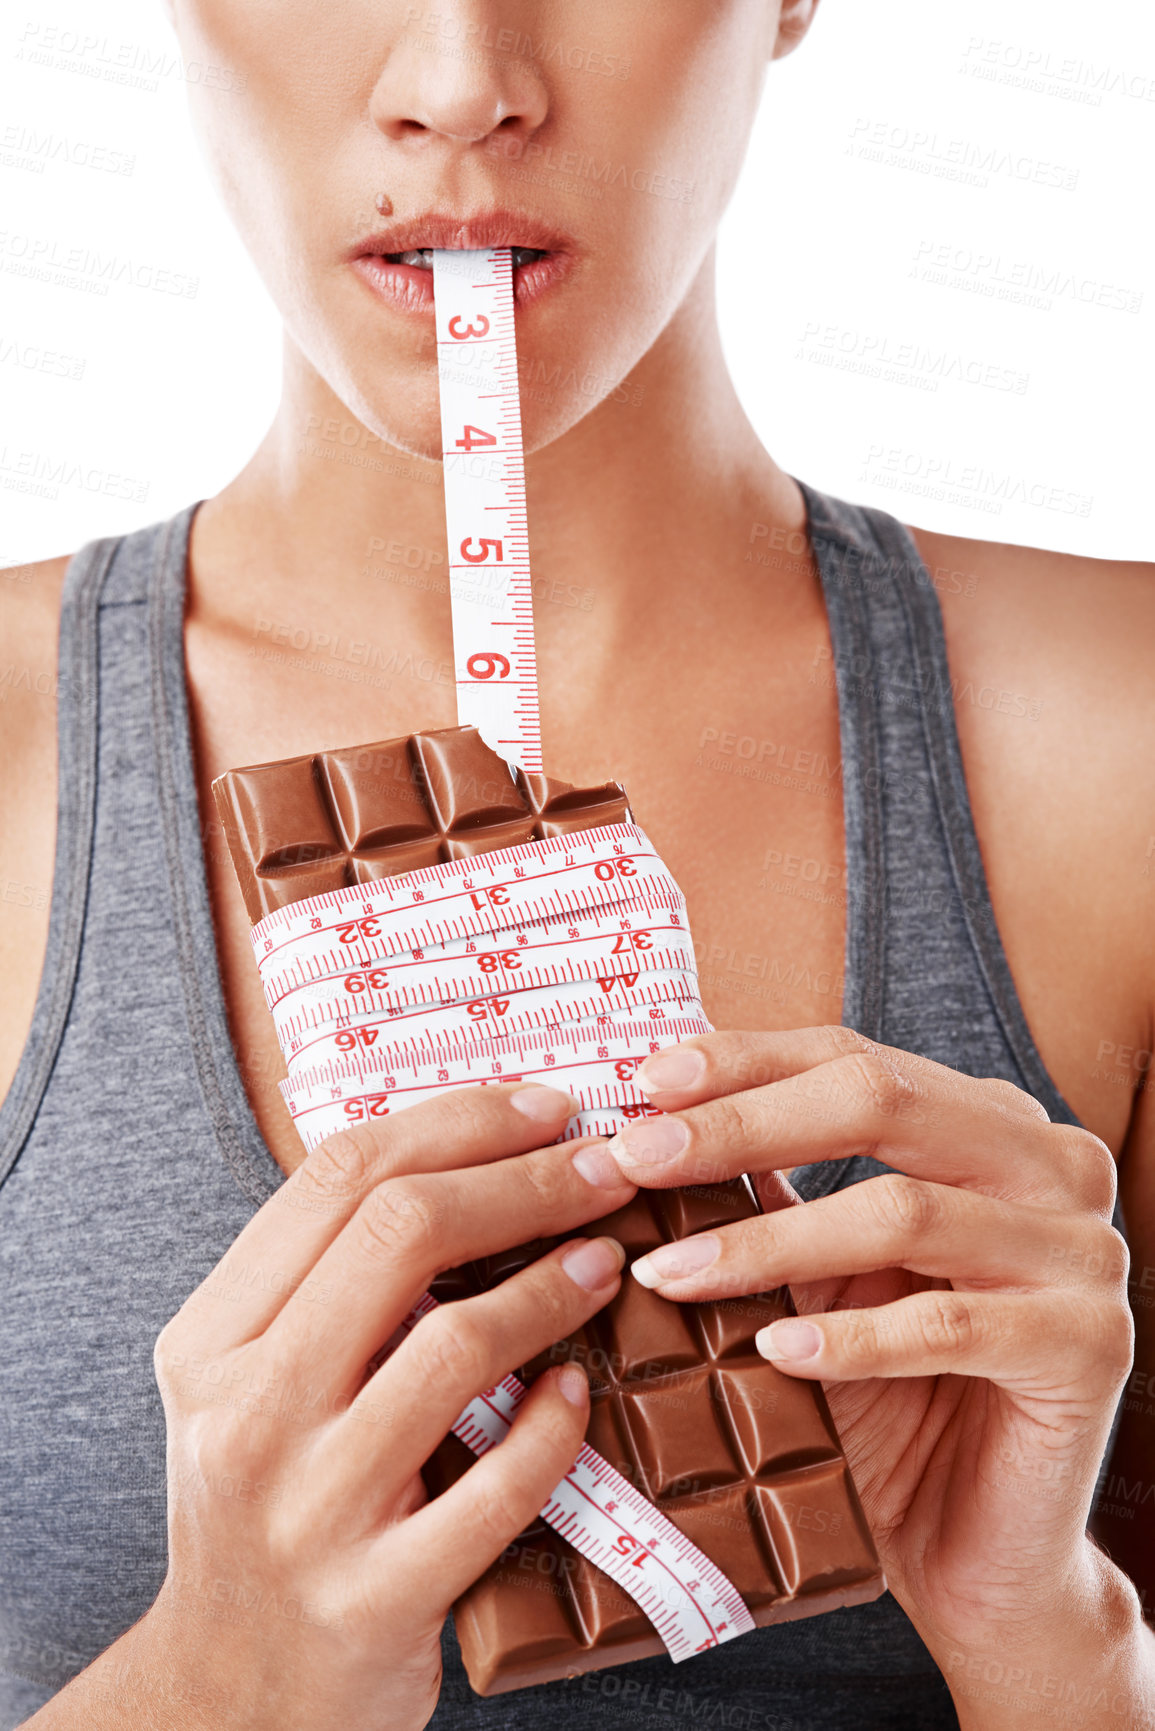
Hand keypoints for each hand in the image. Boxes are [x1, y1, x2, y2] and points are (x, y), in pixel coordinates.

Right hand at [33, 1083, 635, 1730]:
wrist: (231, 1695)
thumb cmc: (268, 1504)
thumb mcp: (254, 1381)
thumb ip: (330, 1282)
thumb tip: (474, 1156)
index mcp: (213, 1337)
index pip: (339, 1176)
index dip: (460, 1124)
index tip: (548, 1110)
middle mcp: (247, 1410)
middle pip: (399, 1232)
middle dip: (523, 1180)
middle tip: (605, 1167)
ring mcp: (311, 1508)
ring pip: (452, 1346)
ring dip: (550, 1284)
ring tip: (606, 1258)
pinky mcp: (377, 1598)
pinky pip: (496, 1488)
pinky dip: (553, 1427)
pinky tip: (580, 1392)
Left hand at [602, 1028, 1135, 1669]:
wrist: (972, 1549)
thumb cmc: (884, 1399)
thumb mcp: (819, 1276)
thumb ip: (770, 1193)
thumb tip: (651, 1124)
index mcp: (988, 1122)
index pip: (853, 1058)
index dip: (744, 1062)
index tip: (644, 1081)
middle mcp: (1049, 1165)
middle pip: (880, 1103)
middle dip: (742, 1125)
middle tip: (636, 1158)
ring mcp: (1084, 1252)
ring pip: (903, 1214)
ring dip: (769, 1244)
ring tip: (670, 1273)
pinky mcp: (1089, 1347)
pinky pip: (947, 1325)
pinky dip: (849, 1339)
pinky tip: (771, 1351)